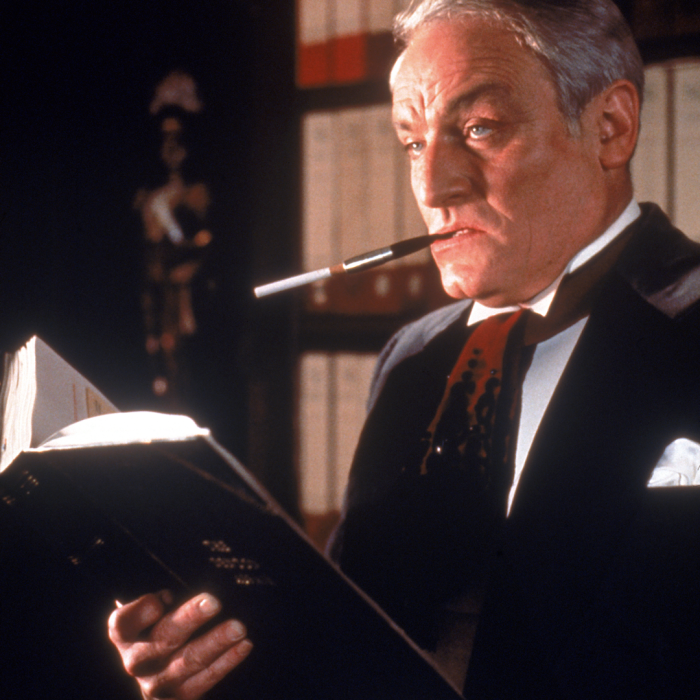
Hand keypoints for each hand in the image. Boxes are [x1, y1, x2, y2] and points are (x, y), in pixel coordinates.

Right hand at [108, 590, 252, 699]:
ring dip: (216, 642)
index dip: (144, 610)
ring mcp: (155, 685)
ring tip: (239, 627)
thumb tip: (171, 598)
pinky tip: (244, 645)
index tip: (167, 595)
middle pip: (163, 638)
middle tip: (214, 602)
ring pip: (188, 661)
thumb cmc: (162, 622)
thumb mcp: (156, 607)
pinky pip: (205, 680)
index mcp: (124, 635)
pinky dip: (227, 661)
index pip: (124, 623)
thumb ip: (161, 600)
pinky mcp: (178, 699)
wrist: (160, 670)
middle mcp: (135, 662)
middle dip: (190, 619)